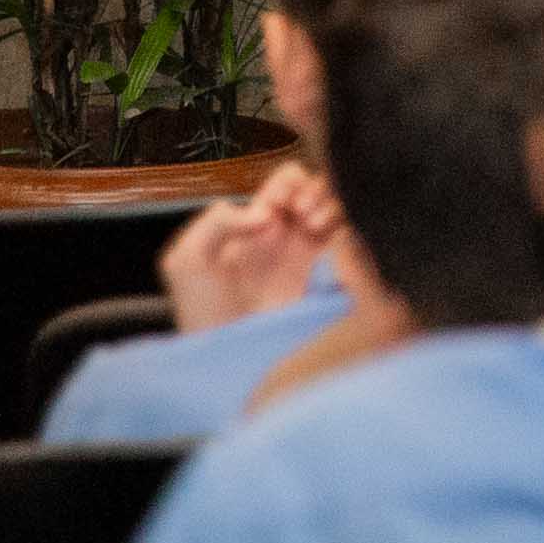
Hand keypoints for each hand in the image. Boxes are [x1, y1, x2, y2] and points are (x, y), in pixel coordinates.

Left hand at [156, 162, 341, 333]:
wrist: (223, 360)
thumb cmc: (201, 314)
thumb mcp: (188, 260)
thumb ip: (216, 222)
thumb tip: (264, 214)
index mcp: (257, 225)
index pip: (289, 182)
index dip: (290, 183)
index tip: (279, 203)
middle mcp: (290, 237)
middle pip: (322, 190)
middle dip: (317, 190)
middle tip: (302, 212)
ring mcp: (312, 259)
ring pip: (342, 211)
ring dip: (332, 206)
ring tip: (313, 226)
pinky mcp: (330, 281)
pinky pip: (355, 245)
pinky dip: (350, 232)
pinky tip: (328, 243)